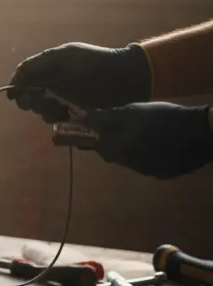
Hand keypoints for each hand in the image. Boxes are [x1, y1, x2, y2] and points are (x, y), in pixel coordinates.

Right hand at [8, 43, 151, 122]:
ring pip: (40, 109)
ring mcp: (63, 98)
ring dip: (43, 109)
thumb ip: (35, 66)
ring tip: (56, 107)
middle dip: (29, 100)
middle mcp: (53, 82)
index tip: (13, 96)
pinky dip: (56, 117)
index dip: (16, 86)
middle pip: (28, 95)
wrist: (124, 78)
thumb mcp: (62, 57)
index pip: (24, 77)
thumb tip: (14, 81)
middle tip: (39, 100)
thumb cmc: (93, 64)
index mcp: (49, 66)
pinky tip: (64, 114)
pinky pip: (56, 118)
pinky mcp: (73, 112)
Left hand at [81, 103, 212, 179]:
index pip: (98, 147)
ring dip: (129, 149)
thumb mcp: (133, 111)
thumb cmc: (163, 117)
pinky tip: (156, 144)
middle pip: (114, 155)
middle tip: (120, 128)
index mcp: (120, 150)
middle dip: (112, 143)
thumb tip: (86, 119)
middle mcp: (131, 165)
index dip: (96, 137)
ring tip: (140, 134)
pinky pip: (147, 165)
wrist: (199, 132)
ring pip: (130, 161)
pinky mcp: (162, 174)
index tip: (97, 129)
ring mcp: (147, 171)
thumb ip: (107, 117)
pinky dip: (146, 155)